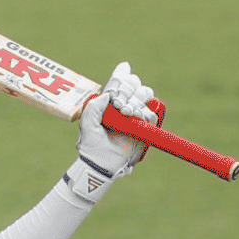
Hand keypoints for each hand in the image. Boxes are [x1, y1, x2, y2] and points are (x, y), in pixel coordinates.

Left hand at [75, 61, 154, 177]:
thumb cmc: (91, 144)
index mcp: (109, 101)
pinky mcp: (144, 127)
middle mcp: (123, 104)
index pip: (118, 81)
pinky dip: (146, 112)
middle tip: (119, 103)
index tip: (121, 75)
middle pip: (134, 84)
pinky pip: (151, 114)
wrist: (101, 163)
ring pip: (145, 95)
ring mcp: (135, 115)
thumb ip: (95, 105)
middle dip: (128, 89)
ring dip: (136, 100)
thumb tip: (108, 94)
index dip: (121, 75)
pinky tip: (137, 117)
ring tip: (127, 112)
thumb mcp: (87, 122)